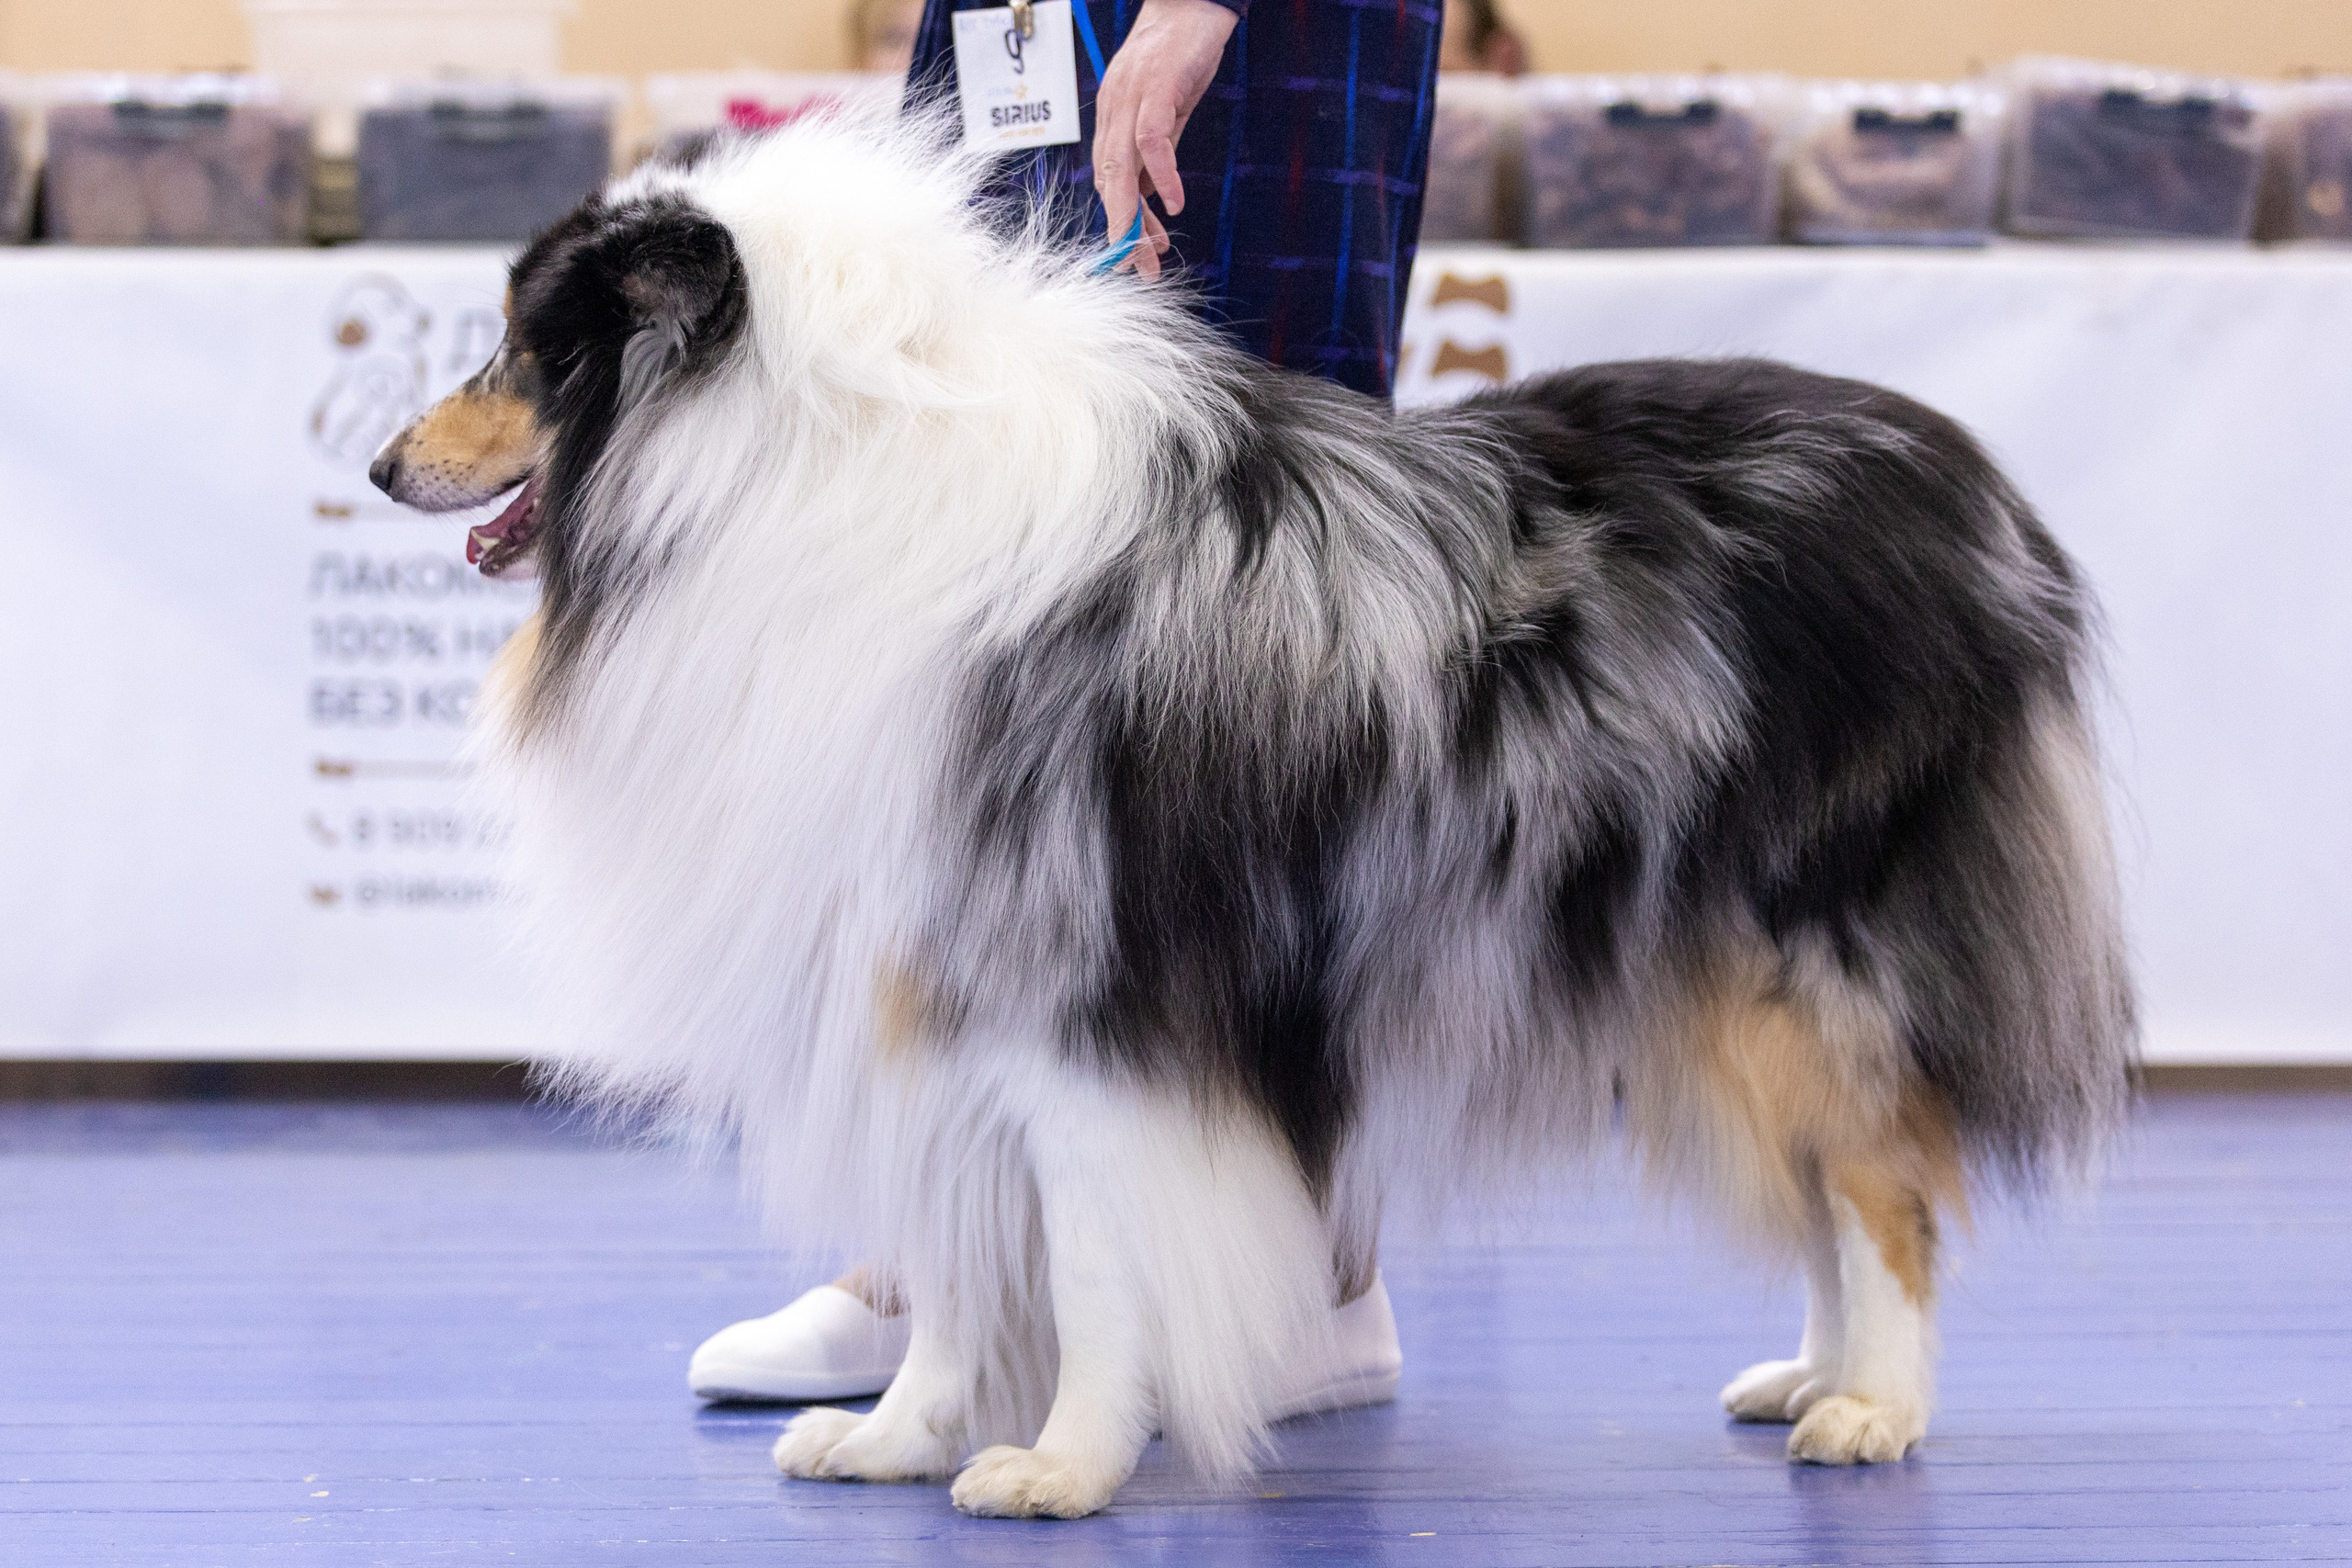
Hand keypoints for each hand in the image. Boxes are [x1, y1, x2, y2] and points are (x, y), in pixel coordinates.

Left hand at [1091, 0, 1237, 278]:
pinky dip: (1162, 174)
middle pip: (1109, 181)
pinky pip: (1152, 139)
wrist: (1191, 0)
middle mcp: (1114, 110)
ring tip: (1149, 250)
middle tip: (1137, 268)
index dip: (1120, 220)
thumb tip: (1152, 193)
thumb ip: (1157, 149)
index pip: (1110, 179)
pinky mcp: (1156, 86)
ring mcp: (1131, 98)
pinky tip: (1175, 203)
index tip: (1133, 255)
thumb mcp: (1168, 110)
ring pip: (1122, 167)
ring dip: (1132, 214)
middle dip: (1121, 230)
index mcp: (1114, 118)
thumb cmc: (1180, 53)